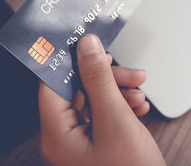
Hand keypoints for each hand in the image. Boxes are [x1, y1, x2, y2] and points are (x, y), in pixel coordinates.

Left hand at [39, 34, 165, 165]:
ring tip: (138, 94)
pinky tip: (137, 107)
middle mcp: (64, 138)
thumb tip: (87, 48)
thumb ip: (99, 80)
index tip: (89, 46)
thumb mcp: (116, 121)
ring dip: (118, 92)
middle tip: (130, 74)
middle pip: (78, 90)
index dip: (71, 63)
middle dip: (106, 79)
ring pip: (94, 101)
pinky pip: (103, 114)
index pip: (52, 84)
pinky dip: (121, 106)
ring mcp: (80, 142)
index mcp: (57, 135)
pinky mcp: (96, 144)